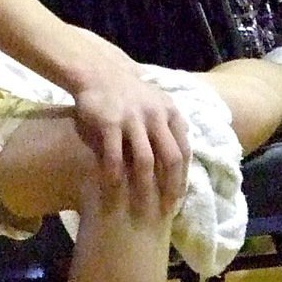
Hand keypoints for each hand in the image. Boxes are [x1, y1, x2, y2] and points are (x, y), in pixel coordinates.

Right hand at [67, 30, 189, 214]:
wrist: (98, 72)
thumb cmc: (128, 93)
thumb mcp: (156, 103)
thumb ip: (169, 126)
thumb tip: (181, 159)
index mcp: (170, 112)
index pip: (183, 150)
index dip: (182, 177)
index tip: (178, 199)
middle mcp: (156, 115)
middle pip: (169, 159)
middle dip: (169, 188)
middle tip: (164, 210)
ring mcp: (133, 119)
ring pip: (145, 161)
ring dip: (144, 189)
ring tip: (141, 209)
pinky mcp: (110, 122)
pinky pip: (115, 156)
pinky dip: (116, 176)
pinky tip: (114, 191)